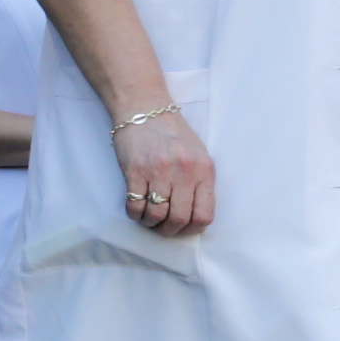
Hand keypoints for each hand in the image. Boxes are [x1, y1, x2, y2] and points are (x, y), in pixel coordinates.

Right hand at [116, 101, 217, 239]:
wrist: (146, 109)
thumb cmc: (173, 133)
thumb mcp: (198, 154)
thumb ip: (200, 181)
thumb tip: (195, 214)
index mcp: (204, 170)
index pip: (205, 214)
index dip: (192, 229)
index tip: (183, 229)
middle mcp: (184, 173)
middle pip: (179, 219)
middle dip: (169, 231)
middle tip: (162, 228)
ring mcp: (159, 172)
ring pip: (156, 215)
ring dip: (150, 223)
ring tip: (148, 218)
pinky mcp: (136, 171)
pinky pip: (135, 205)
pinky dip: (135, 214)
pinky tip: (136, 209)